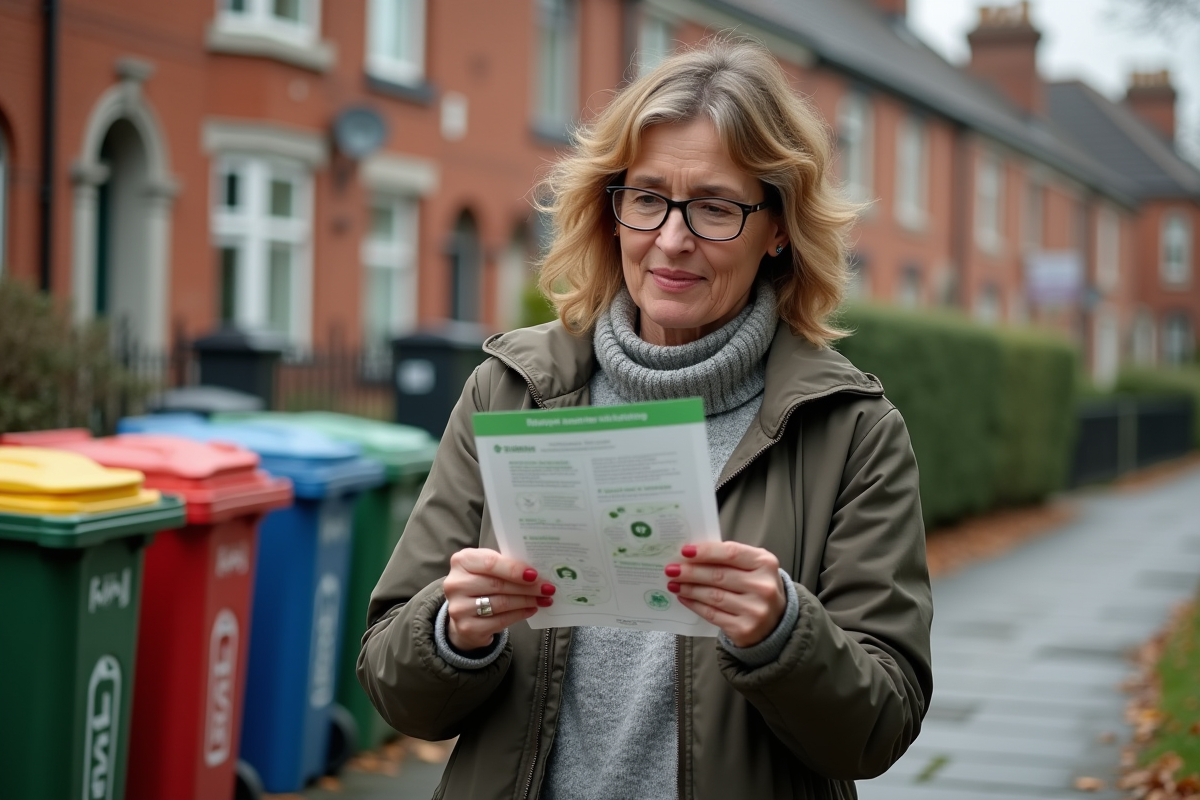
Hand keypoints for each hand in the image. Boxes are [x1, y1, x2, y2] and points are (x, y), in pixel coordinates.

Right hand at [443, 548, 554, 650]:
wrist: (464, 612)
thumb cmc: (481, 583)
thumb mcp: (487, 568)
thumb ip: (505, 565)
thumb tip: (537, 573)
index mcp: (462, 561)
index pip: (490, 563)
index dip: (514, 569)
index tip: (535, 574)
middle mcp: (456, 584)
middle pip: (498, 584)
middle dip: (527, 587)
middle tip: (547, 588)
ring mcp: (459, 608)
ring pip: (501, 603)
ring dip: (526, 601)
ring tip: (543, 599)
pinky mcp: (467, 627)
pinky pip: (500, 621)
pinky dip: (519, 614)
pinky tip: (531, 609)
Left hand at [665, 542, 785, 646]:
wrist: (776, 622)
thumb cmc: (757, 587)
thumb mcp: (753, 567)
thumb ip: (729, 559)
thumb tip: (691, 555)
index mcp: (765, 563)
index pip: (731, 553)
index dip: (705, 552)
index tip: (684, 551)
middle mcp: (763, 586)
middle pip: (718, 575)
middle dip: (691, 572)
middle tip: (672, 569)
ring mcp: (755, 610)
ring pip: (713, 596)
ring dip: (689, 589)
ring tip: (673, 583)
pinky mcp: (744, 629)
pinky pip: (712, 614)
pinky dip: (695, 605)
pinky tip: (684, 598)